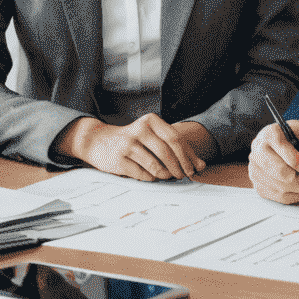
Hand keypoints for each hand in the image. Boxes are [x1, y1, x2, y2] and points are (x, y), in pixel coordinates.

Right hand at [55, 113, 208, 180]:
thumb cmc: (132, 139)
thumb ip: (173, 146)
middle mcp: (139, 129)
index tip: (196, 168)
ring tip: (170, 177)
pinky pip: (142, 174)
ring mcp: (128, 145)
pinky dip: (152, 178)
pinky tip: (154, 177)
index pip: (175, 138)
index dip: (188, 155)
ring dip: (167, 174)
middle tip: (186, 175)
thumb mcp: (151, 135)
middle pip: (167, 151)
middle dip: (180, 166)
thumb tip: (200, 165)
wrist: (98, 141)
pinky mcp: (118, 160)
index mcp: (150, 120)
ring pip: (155, 165)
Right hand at [248, 121, 298, 203]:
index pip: (283, 150)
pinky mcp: (258, 183)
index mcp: (270, 133)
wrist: (293, 144)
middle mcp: (258, 149)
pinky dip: (292, 196)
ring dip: (298, 189)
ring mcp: (255, 167)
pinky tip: (298, 188)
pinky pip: (277, 196)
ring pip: (280, 187)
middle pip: (280, 172)